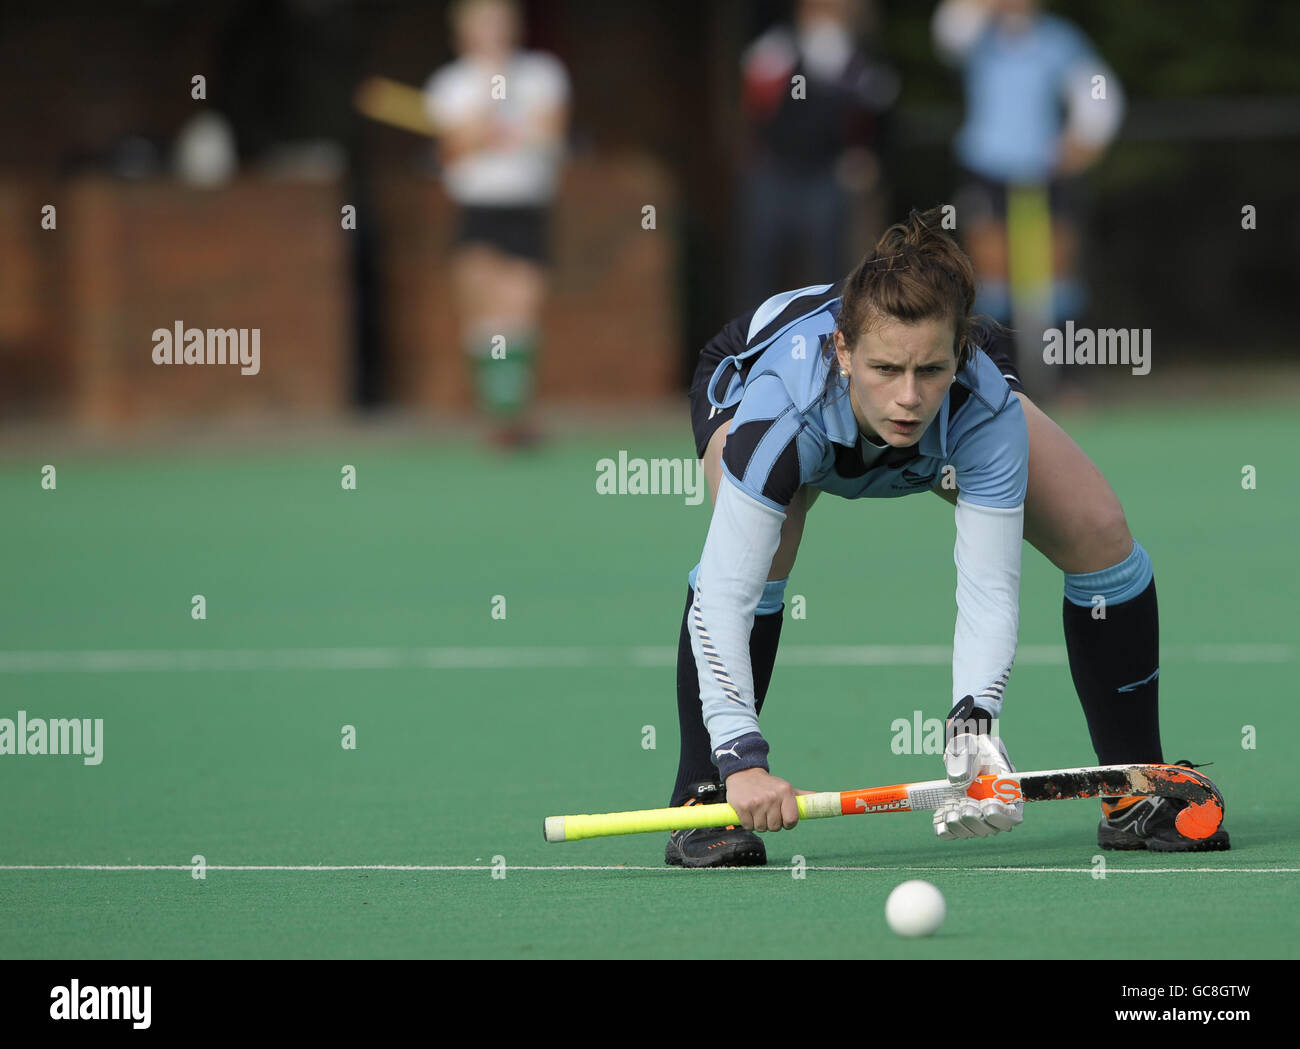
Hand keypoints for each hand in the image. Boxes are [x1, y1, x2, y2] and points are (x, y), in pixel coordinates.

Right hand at [725, 768, 802, 831]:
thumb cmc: (768, 784)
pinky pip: (749, 826)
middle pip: (775, 827)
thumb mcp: (785, 787)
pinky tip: (748, 811)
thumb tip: (818, 798)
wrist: (744, 774)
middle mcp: (772, 797)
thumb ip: (801, 796)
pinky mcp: (743, 807)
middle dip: (771, 823)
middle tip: (767, 812)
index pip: (792, 820)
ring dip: (759, 823)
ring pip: (762, 828)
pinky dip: (748, 823)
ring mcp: (757, 802)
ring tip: (757, 810)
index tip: (783, 820)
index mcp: (785, 792)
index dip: (787, 823)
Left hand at [933, 696, 1023, 839]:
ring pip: (970, 833)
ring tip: (950, 806)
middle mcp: (995, 811)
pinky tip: (940, 814)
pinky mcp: (958, 819)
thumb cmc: (972, 748)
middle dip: (974, 820)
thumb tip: (960, 781)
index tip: (985, 806)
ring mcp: (977, 818)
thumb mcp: (971, 748)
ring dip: (957, 824)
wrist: (960, 751)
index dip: (1001, 816)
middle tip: (963, 804)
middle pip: (991, 829)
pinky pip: (950, 833)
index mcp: (1009, 793)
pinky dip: (943, 828)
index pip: (1013, 816)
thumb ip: (967, 762)